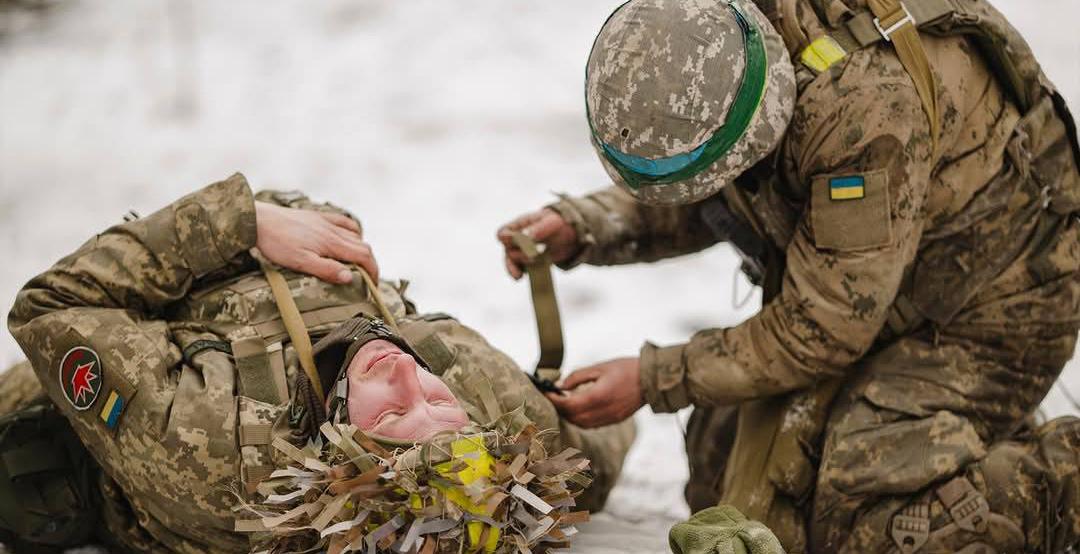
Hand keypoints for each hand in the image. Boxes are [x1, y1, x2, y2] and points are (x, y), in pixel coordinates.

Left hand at [255, 202, 378, 283]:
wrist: (259, 219)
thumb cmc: (277, 243)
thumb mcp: (301, 262)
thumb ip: (326, 269)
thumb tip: (349, 277)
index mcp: (332, 243)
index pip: (364, 256)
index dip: (374, 271)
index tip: (374, 284)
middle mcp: (333, 231)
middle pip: (362, 245)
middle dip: (370, 262)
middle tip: (368, 277)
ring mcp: (325, 222)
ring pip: (354, 233)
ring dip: (361, 247)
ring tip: (358, 261)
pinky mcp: (316, 216)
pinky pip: (342, 220)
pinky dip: (351, 230)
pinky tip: (347, 235)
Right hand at [496, 208, 578, 279]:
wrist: (570, 233)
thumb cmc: (559, 223)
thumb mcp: (551, 222)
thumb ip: (538, 229)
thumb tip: (526, 237)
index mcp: (520, 225)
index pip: (503, 233)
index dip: (507, 240)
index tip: (519, 244)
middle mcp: (518, 239)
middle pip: (507, 250)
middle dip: (516, 257)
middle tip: (532, 258)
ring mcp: (523, 251)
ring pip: (512, 262)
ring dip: (516, 268)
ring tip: (519, 276)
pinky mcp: (530, 261)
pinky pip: (521, 269)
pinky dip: (522, 273)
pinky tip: (524, 276)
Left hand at [546, 357, 643, 427]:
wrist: (652, 379)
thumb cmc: (626, 369)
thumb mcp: (599, 367)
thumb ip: (577, 377)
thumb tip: (559, 385)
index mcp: (598, 396)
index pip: (568, 404)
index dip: (554, 400)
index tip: (546, 392)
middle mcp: (603, 411)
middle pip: (572, 417)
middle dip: (560, 408)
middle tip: (552, 397)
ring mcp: (609, 418)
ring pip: (581, 424)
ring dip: (570, 416)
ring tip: (565, 402)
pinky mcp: (615, 420)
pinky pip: (592, 425)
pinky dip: (581, 419)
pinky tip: (579, 407)